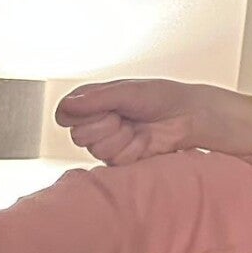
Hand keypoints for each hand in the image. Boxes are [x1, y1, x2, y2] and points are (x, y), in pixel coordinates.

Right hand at [55, 78, 206, 164]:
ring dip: (122, 137)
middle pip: (78, 136)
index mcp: (91, 102)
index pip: (64, 114)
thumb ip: (96, 99)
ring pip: (96, 150)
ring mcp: (107, 142)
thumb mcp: (127, 91)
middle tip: (125, 116)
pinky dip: (133, 149)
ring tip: (137, 127)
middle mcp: (95, 123)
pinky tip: (145, 139)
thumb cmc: (160, 97)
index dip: (81, 114)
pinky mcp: (120, 159)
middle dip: (106, 126)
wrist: (187, 116)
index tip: (105, 107)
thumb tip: (67, 105)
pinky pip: (115, 161)